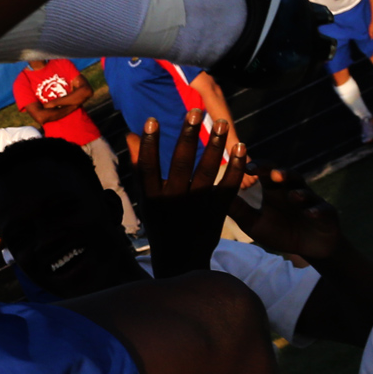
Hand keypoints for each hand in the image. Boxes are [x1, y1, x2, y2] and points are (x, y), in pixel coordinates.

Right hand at [136, 115, 246, 278]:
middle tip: (195, 110)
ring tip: (221, 122)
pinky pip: (229, 186)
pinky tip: (241, 147)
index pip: (148, 166)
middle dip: (187, 134)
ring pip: (207, 170)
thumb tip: (131, 134)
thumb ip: (141, 168)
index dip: (149, 143)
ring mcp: (197, 207)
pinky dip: (237, 167)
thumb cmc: (160, 226)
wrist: (181, 263)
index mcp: (152, 199)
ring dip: (215, 144)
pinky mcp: (218, 213)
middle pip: (180, 162)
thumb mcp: (146, 200)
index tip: (153, 119)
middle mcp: (173, 201)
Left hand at [229, 169, 342, 263]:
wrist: (310, 248)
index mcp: (274, 189)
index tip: (246, 166)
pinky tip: (310, 213)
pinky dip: (316, 210)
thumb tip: (211, 195)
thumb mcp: (254, 223)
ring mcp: (310, 200)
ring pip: (304, 190)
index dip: (258, 168)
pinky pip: (321, 210)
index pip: (265, 172)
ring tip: (291, 194)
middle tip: (271, 174)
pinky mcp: (326, 213)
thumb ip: (238, 210)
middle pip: (286, 175)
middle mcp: (292, 189)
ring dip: (298, 191)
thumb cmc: (280, 232)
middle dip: (279, 173)